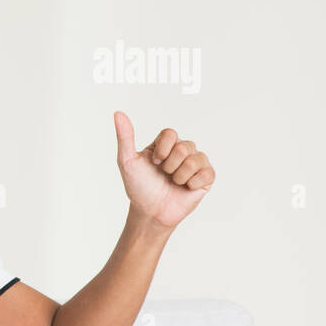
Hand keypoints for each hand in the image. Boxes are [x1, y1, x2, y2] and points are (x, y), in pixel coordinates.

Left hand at [113, 110, 214, 229]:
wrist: (150, 211)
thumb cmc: (138, 186)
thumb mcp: (127, 161)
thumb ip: (125, 137)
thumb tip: (118, 113)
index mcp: (164, 145)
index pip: (170, 133)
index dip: (162, 149)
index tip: (153, 162)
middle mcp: (181, 151)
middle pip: (184, 146)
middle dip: (170, 165)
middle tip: (164, 175)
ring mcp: (195, 163)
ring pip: (196, 159)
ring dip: (180, 175)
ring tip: (174, 182)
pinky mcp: (206, 178)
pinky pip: (207, 173)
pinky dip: (193, 182)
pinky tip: (186, 188)